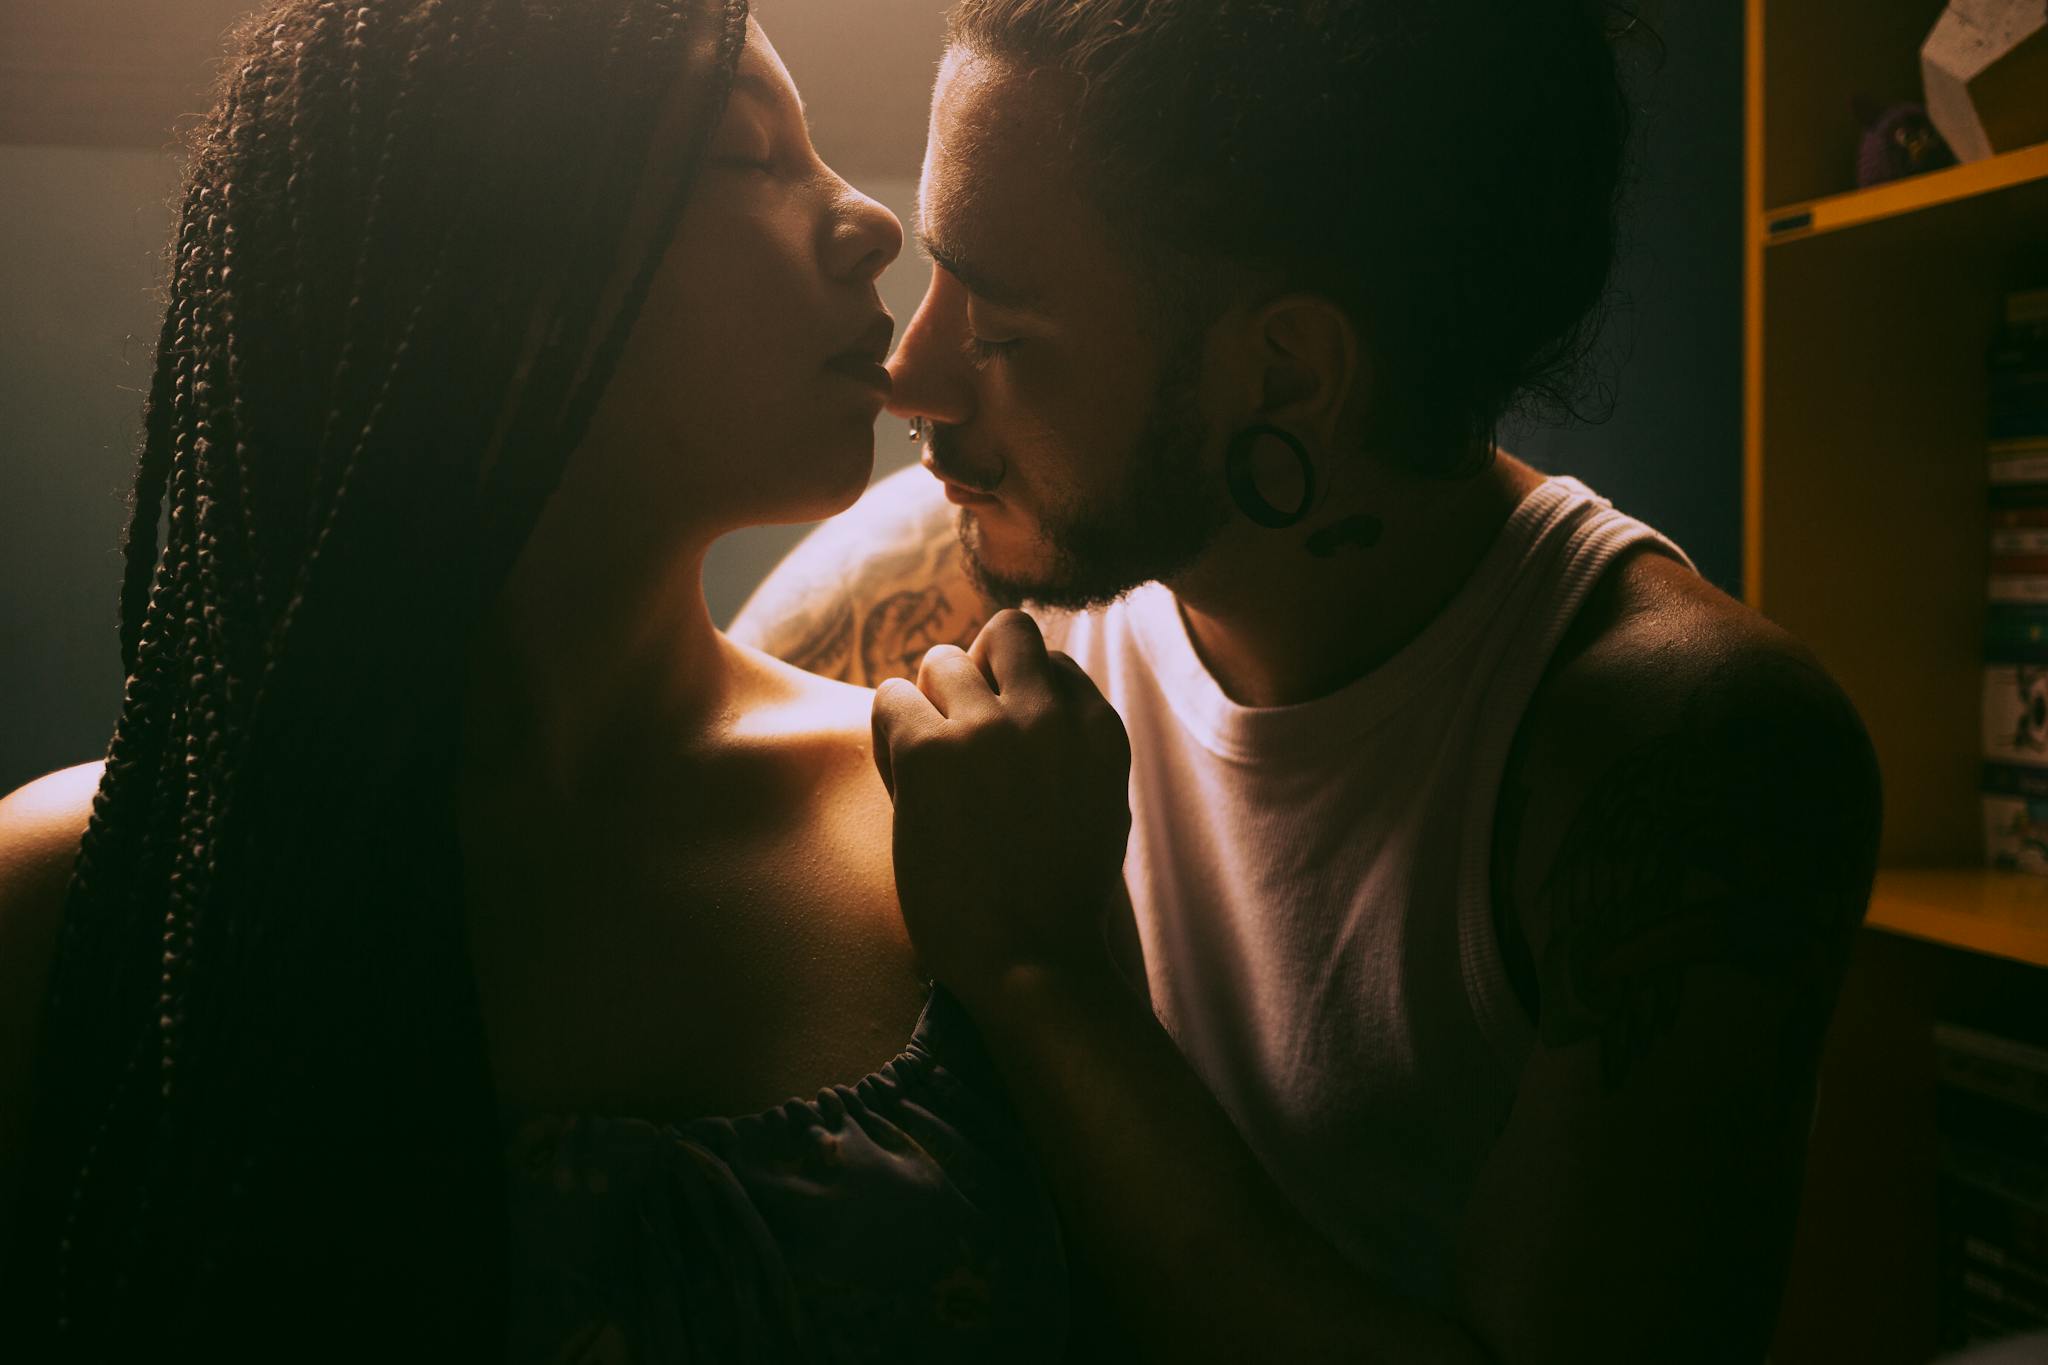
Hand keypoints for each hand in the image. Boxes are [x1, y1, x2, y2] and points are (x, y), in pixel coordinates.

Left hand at [871, 610, 1132, 1006]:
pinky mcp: (930, 753)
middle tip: (960, 731)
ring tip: (929, 765)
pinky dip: (889, 731)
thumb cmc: (1058, 901)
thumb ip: (1075, 746)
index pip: (1052, 663)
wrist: (1032, 965)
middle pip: (1008, 630)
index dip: (1018, 697)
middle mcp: (1051, 716)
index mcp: (1101, 730)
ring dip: (929, 703)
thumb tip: (1037, 692)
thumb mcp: (1101, 807)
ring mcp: (990, 729)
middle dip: (979, 670)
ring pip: (942, 659)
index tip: (1003, 747)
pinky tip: (902, 780)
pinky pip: (891, 698)